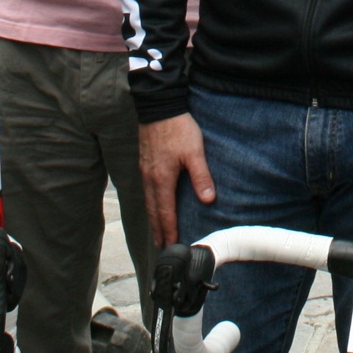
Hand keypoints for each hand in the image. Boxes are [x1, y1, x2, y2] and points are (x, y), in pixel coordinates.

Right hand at [140, 114, 214, 248]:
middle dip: (158, 230)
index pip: (165, 211)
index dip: (169, 229)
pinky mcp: (143, 162)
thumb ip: (201, 177)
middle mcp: (149, 178)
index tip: (171, 244)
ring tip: (157, 232)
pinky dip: (149, 203)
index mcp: (162, 179)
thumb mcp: (194, 151)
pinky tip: (153, 204)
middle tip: (162, 246)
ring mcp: (144, 170)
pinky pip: (145, 190)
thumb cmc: (177, 128)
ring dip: (152, 218)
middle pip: (153, 210)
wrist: (158, 106)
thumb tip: (208, 200)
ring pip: (147, 201)